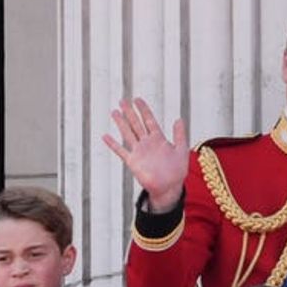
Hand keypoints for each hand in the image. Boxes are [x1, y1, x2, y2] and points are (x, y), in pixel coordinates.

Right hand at [102, 97, 188, 212]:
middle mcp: (147, 143)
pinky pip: (121, 151)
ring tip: (114, 112)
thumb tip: (178, 119)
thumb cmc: (177, 171)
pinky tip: (105, 136)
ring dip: (121, 123)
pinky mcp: (133, 162)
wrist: (169, 187)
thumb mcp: (181, 151)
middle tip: (122, 100)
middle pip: (136, 124)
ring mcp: (139, 151)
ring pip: (128, 133)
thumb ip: (180, 135)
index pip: (149, 120)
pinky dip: (113, 144)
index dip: (144, 110)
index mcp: (159, 139)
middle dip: (130, 112)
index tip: (137, 99)